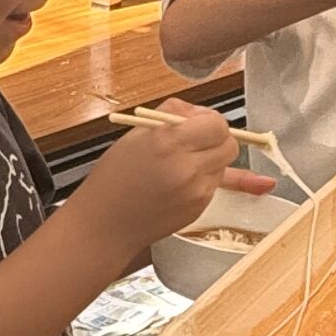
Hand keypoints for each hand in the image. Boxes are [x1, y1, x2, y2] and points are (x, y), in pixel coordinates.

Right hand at [70, 105, 274, 262]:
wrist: (105, 223)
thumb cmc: (114, 176)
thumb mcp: (136, 133)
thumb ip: (174, 114)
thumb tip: (201, 112)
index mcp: (169, 142)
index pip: (218, 125)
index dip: (211, 121)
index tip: (199, 123)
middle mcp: (187, 168)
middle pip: (230, 146)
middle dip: (218, 139)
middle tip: (198, 140)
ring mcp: (196, 192)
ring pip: (223, 165)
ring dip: (211, 159)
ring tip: (182, 162)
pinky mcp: (198, 209)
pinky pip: (213, 185)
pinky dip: (202, 179)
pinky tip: (179, 181)